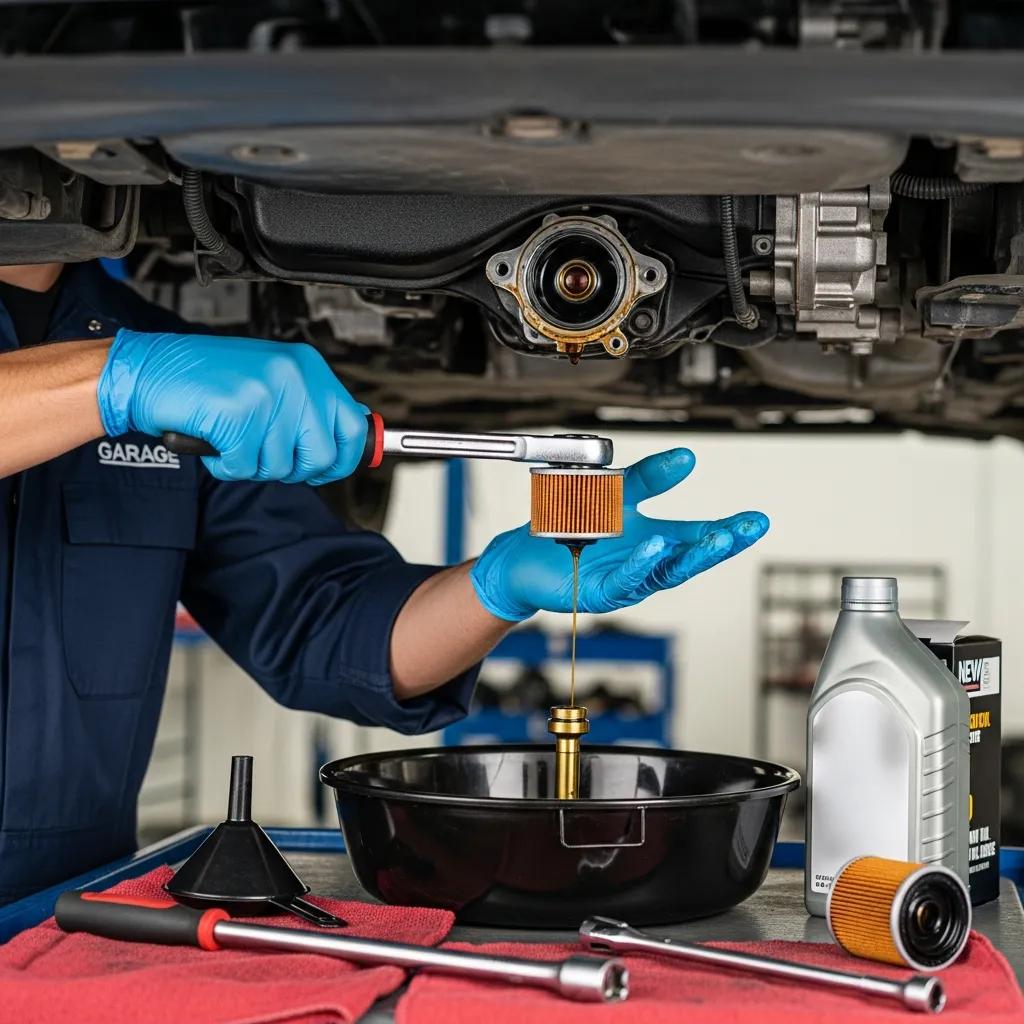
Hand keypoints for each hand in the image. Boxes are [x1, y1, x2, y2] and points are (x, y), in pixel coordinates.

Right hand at [97, 329, 366, 482]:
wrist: (149, 369)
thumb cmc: (206, 379)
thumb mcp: (273, 380)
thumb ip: (310, 405)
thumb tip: (352, 431)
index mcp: (307, 366)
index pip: (354, 427)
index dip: (343, 459)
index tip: (326, 469)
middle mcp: (293, 376)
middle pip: (322, 456)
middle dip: (293, 469)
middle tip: (265, 455)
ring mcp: (266, 395)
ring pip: (281, 466)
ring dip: (251, 464)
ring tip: (231, 436)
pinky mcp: (238, 416)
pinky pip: (244, 467)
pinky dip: (224, 465)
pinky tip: (213, 440)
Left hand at [470, 448, 768, 620]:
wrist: (525, 553)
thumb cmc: (572, 527)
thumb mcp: (617, 492)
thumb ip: (651, 478)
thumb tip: (687, 458)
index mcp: (655, 540)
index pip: (699, 535)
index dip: (729, 529)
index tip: (756, 520)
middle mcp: (646, 563)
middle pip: (691, 557)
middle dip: (720, 544)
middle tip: (744, 530)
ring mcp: (627, 580)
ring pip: (665, 571)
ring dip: (690, 555)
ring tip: (715, 537)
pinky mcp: (600, 591)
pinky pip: (626, 579)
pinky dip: (642, 563)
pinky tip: (655, 547)